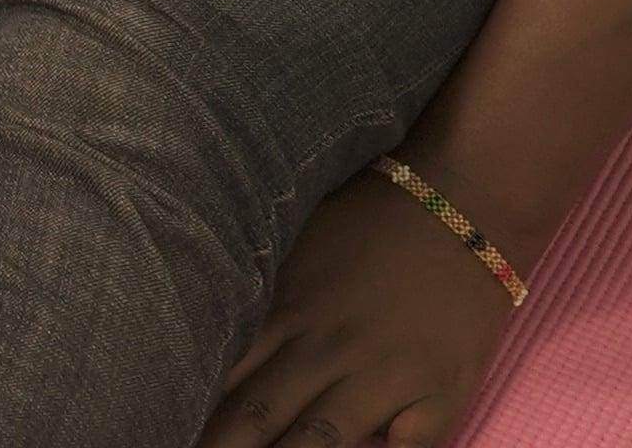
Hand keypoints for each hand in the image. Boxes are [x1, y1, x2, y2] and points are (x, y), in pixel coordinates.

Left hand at [204, 172, 522, 445]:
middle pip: (257, 418)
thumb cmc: (371, 220)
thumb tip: (209, 330)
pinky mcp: (441, 395)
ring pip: (321, 443)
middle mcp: (328, 349)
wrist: (465, 206)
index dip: (192, 410)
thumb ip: (260, 294)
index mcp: (286, 311)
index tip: (166, 425)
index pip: (222, 375)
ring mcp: (386, 376)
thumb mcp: (297, 244)